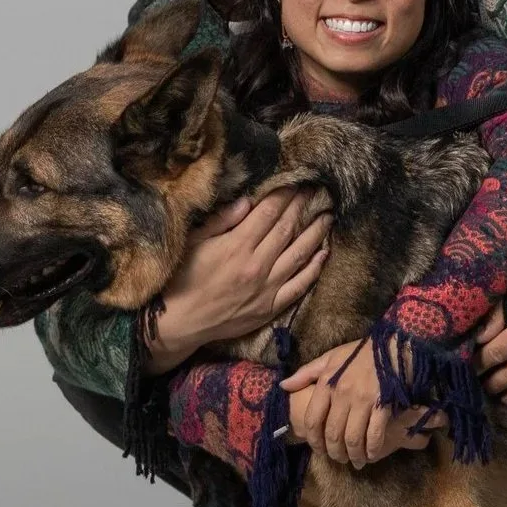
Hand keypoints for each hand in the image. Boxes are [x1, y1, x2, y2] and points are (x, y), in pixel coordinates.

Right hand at [140, 188, 331, 374]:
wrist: (178, 323)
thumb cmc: (181, 279)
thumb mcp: (193, 243)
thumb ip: (222, 221)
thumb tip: (248, 201)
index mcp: (237, 246)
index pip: (268, 213)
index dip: (284, 195)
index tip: (296, 182)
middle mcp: (257, 265)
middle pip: (287, 229)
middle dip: (303, 207)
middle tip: (317, 192)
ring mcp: (267, 288)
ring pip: (299, 255)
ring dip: (316, 233)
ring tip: (327, 216)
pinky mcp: (270, 308)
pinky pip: (299, 286)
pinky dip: (314, 269)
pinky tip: (324, 253)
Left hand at [281, 339, 441, 467]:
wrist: (395, 346)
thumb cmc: (361, 353)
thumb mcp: (330, 358)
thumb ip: (305, 373)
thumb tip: (283, 386)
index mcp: (327, 383)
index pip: (313, 420)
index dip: (314, 440)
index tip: (318, 449)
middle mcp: (342, 394)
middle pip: (333, 434)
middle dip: (334, 452)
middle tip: (338, 459)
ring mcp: (364, 401)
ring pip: (352, 438)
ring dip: (352, 455)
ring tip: (355, 462)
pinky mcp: (383, 405)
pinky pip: (374, 435)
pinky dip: (371, 450)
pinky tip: (370, 455)